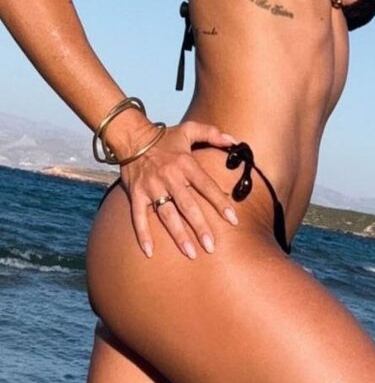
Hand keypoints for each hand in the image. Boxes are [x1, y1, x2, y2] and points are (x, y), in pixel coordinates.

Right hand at [119, 120, 239, 260]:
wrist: (132, 136)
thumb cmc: (164, 137)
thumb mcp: (189, 129)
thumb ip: (213, 133)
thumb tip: (235, 141)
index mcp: (185, 163)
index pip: (206, 186)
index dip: (220, 203)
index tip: (233, 220)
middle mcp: (169, 176)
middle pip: (188, 205)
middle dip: (200, 226)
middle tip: (211, 246)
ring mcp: (151, 186)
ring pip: (167, 214)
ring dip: (178, 235)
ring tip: (190, 253)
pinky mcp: (136, 193)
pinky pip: (138, 216)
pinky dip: (142, 234)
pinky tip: (149, 252)